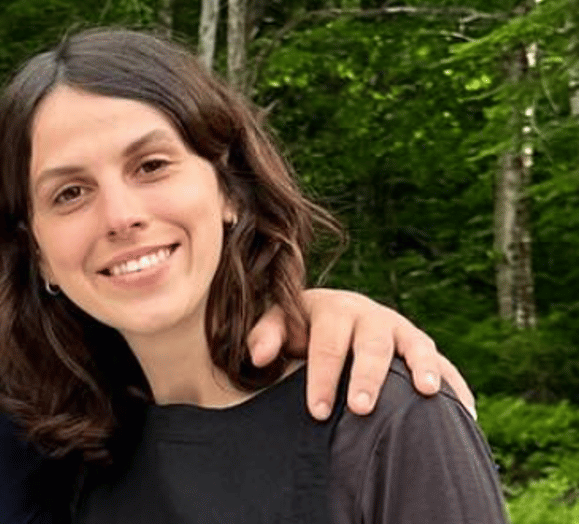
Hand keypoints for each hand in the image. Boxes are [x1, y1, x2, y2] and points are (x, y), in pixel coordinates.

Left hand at [247, 288, 472, 420]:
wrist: (334, 314)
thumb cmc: (301, 328)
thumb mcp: (279, 324)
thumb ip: (265, 336)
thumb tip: (257, 357)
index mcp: (333, 309)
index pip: (327, 344)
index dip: (322, 377)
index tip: (317, 411)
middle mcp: (371, 315)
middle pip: (371, 345)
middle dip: (367, 377)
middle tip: (361, 408)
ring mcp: (401, 330)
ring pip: (416, 346)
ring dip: (422, 368)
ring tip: (426, 393)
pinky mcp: (422, 347)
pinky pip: (446, 365)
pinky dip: (455, 387)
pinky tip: (466, 413)